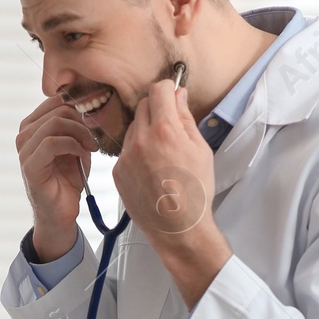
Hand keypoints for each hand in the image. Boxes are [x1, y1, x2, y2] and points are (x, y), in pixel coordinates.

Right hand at [16, 94, 93, 260]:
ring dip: (80, 133)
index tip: (93, 124)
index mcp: (32, 127)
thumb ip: (77, 125)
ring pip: (55, 123)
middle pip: (57, 109)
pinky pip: (52, 143)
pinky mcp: (30, 166)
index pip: (55, 100)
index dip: (79, 107)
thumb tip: (87, 105)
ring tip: (90, 147)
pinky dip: (73, 145)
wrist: (61, 212)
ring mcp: (24, 151)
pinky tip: (82, 154)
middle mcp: (24, 135)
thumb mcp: (76, 146)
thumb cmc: (68, 179)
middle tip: (94, 139)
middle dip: (82, 122)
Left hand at [113, 80, 215, 245]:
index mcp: (165, 131)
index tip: (172, 94)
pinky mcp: (117, 171)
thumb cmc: (195, 192)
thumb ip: (186, 118)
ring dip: (146, 131)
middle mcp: (141, 141)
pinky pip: (126, 149)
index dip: (168, 89)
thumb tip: (178, 96)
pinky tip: (151, 168)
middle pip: (142, 105)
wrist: (178, 228)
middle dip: (156, 108)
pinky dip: (137, 151)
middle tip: (170, 124)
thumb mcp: (201, 150)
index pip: (158, 90)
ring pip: (133, 127)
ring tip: (162, 153)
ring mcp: (126, 156)